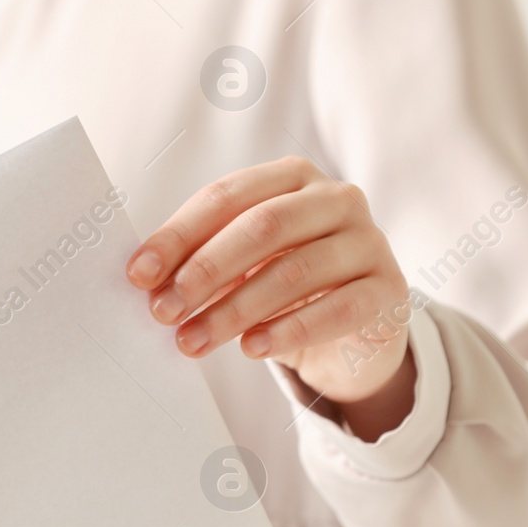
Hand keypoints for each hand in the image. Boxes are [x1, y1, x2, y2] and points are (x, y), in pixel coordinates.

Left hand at [126, 157, 416, 438]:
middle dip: (205, 271)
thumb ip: (201, 260)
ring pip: (294, 270)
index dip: (179, 235)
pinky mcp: (388, 289)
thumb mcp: (242, 265)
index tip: (139, 274)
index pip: (227, 196)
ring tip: (193, 341)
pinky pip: (337, 308)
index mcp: (292, 178)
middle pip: (262, 227)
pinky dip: (289, 330)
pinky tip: (253, 348)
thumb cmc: (284, 286)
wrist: (354, 331)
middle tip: (164, 311)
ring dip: (234, 310)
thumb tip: (145, 278)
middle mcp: (336, 199)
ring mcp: (368, 241)